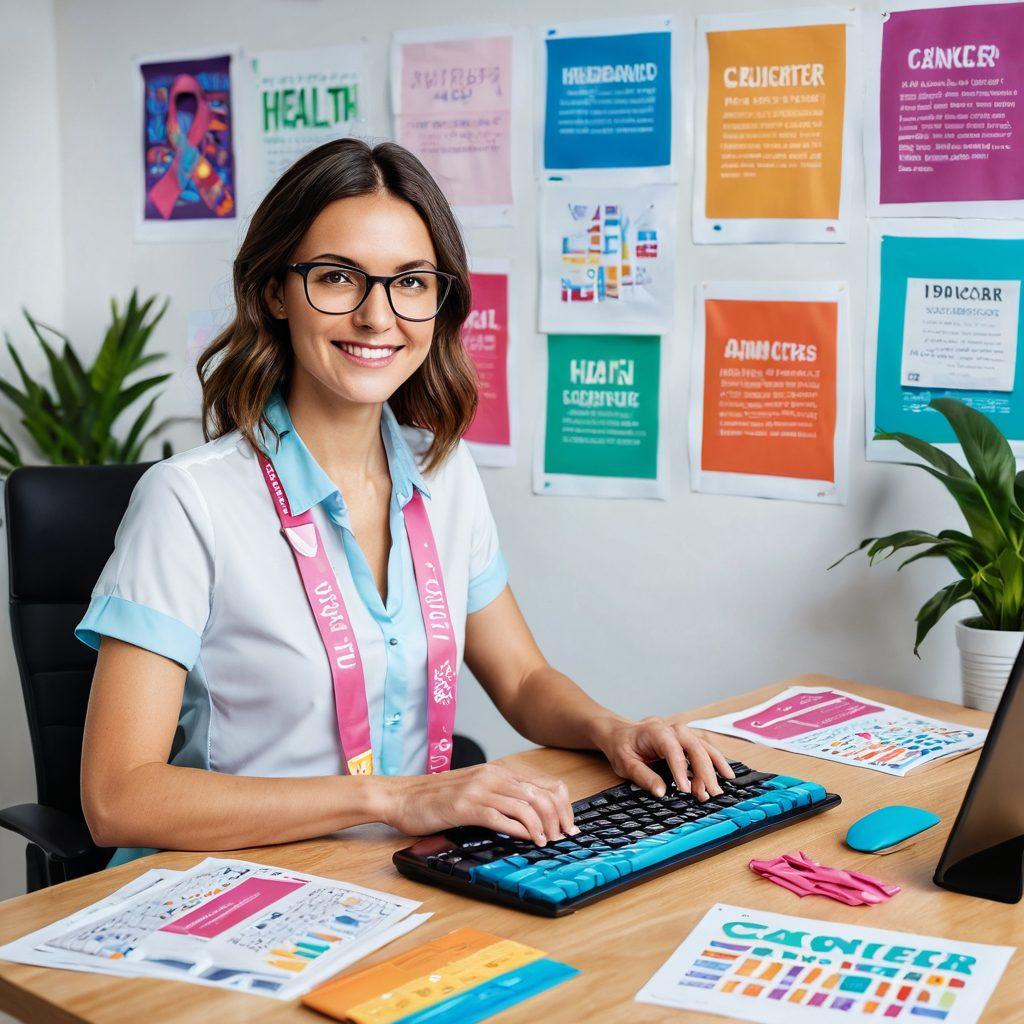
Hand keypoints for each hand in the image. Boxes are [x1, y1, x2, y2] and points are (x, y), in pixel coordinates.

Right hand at [381, 761, 577, 846]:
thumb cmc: (438, 799)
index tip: (569, 826)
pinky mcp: (466, 806)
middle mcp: (493, 776)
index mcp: (498, 771)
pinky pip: (502, 816)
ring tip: (548, 842)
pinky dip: (521, 829)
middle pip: (541, 794)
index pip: (545, 784)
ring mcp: (479, 789)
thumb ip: (502, 798)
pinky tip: (529, 840)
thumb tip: (533, 817)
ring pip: (526, 804)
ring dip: (543, 826)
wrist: (403, 797)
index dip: (563, 806)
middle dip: (558, 818)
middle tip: (563, 837)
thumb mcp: (477, 791)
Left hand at [593, 714, 734, 800]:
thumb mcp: (625, 763)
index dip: (681, 769)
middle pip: (694, 746)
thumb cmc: (622, 747)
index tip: (687, 789)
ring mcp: (681, 733)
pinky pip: (704, 748)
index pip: (672, 749)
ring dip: (714, 767)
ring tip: (719, 788)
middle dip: (705, 771)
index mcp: (655, 731)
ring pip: (703, 746)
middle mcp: (672, 729)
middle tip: (711, 794)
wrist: (620, 733)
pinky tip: (724, 774)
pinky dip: (715, 760)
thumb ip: (643, 777)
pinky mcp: (686, 740)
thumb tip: (661, 792)